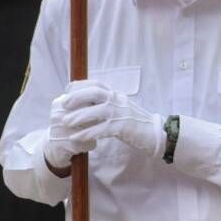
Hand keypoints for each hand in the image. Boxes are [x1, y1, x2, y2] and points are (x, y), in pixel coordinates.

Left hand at [48, 81, 162, 164]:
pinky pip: (102, 129)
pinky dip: (87, 133)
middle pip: (95, 92)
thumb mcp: (121, 107)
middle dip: (77, 97)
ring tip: (65, 121)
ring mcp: (121, 113)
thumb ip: (107, 103)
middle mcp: (118, 100)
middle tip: (63, 104)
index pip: (96, 84)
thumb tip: (87, 103)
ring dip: (79, 116)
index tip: (67, 90)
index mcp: (116, 95)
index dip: (80, 85)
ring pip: (97, 110)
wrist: (156, 133)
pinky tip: (76, 137)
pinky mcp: (123, 127)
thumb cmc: (136, 122)